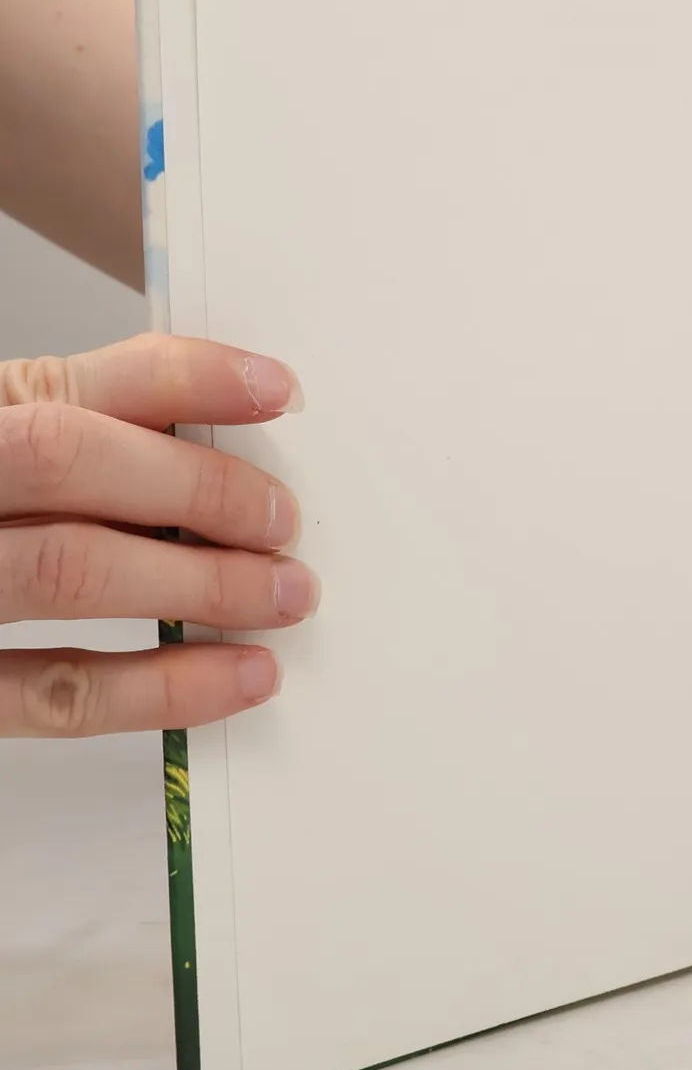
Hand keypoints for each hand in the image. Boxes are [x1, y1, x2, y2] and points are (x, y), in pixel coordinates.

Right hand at [0, 335, 315, 735]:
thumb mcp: (1, 439)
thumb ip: (92, 426)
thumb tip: (237, 415)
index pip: (73, 386)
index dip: (188, 380)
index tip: (278, 391)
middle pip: (69, 462)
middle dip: (198, 488)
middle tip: (283, 522)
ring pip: (68, 569)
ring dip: (200, 584)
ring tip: (285, 595)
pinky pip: (57, 690)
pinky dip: (163, 687)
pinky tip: (238, 676)